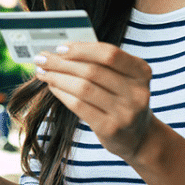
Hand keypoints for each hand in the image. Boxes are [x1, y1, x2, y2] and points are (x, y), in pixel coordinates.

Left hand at [34, 41, 153, 160]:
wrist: (138, 137)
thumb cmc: (123, 100)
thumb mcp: (123, 79)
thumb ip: (100, 64)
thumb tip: (61, 51)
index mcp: (142, 72)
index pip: (109, 54)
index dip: (82, 49)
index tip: (60, 47)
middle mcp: (137, 92)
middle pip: (92, 71)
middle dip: (62, 62)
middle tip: (42, 58)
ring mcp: (125, 112)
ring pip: (83, 88)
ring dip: (57, 77)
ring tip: (42, 72)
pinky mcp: (110, 128)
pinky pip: (79, 106)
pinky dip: (62, 93)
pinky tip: (52, 87)